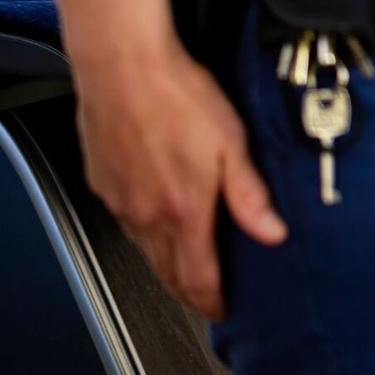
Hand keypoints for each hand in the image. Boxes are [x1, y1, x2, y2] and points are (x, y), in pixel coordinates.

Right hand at [76, 40, 287, 319]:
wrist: (123, 64)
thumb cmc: (177, 95)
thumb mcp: (231, 141)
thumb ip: (249, 194)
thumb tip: (272, 233)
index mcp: (183, 211)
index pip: (197, 279)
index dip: (212, 301)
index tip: (223, 310)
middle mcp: (146, 215)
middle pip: (167, 273)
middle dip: (189, 290)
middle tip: (206, 295)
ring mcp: (120, 201)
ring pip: (144, 248)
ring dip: (165, 261)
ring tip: (186, 262)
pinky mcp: (101, 183)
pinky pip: (125, 219)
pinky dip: (143, 228)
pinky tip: (154, 214)